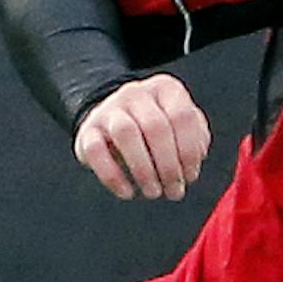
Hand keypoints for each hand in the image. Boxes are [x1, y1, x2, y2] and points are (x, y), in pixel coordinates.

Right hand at [74, 76, 211, 201]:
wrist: (112, 124)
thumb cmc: (154, 130)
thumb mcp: (180, 128)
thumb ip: (195, 140)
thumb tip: (194, 160)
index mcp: (164, 89)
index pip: (182, 116)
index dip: (189, 152)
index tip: (189, 177)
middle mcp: (135, 93)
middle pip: (155, 127)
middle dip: (168, 166)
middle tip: (173, 191)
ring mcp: (108, 109)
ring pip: (125, 133)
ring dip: (143, 170)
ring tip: (153, 191)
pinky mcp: (87, 131)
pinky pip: (96, 151)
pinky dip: (113, 177)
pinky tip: (128, 192)